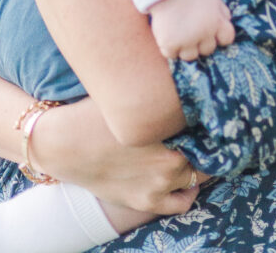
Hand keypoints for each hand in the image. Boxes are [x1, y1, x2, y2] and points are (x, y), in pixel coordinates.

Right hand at [33, 98, 205, 215]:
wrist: (63, 144)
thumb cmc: (94, 112)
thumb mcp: (129, 93)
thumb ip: (158, 90)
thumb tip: (185, 74)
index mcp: (168, 130)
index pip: (208, 125)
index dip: (211, 117)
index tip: (212, 110)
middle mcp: (169, 161)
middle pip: (206, 151)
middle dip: (206, 139)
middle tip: (204, 129)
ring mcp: (159, 185)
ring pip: (198, 176)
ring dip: (199, 162)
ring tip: (195, 149)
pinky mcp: (146, 201)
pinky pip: (183, 202)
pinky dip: (190, 190)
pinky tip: (187, 178)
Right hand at [149, 0, 234, 59]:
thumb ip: (224, 13)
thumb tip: (227, 24)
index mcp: (217, 22)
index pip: (227, 39)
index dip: (219, 37)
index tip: (210, 32)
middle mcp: (204, 33)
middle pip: (208, 50)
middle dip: (201, 43)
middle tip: (192, 30)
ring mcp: (186, 40)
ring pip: (190, 56)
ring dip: (185, 48)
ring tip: (180, 34)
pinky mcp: (170, 44)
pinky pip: (173, 55)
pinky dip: (170, 49)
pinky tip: (170, 36)